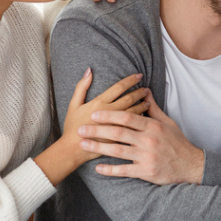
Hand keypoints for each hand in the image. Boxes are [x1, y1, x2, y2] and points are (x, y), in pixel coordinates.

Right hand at [35, 70, 149, 186]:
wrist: (72, 149)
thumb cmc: (72, 126)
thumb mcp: (73, 104)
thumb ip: (82, 87)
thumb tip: (89, 70)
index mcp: (99, 103)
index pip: (119, 87)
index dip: (130, 80)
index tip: (139, 75)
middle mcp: (109, 112)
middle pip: (129, 99)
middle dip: (140, 92)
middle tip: (146, 88)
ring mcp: (115, 125)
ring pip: (133, 112)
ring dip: (142, 105)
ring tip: (148, 101)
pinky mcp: (117, 137)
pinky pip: (132, 126)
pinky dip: (139, 120)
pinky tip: (145, 118)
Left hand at [78, 92, 204, 184]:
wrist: (190, 165)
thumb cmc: (177, 142)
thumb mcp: (167, 122)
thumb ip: (153, 108)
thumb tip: (144, 91)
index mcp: (152, 126)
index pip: (127, 117)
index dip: (109, 115)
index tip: (94, 113)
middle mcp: (148, 140)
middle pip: (118, 133)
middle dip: (97, 130)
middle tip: (81, 129)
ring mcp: (146, 156)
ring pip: (118, 151)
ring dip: (98, 148)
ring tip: (83, 144)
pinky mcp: (146, 172)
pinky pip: (125, 170)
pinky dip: (110, 170)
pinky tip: (98, 168)